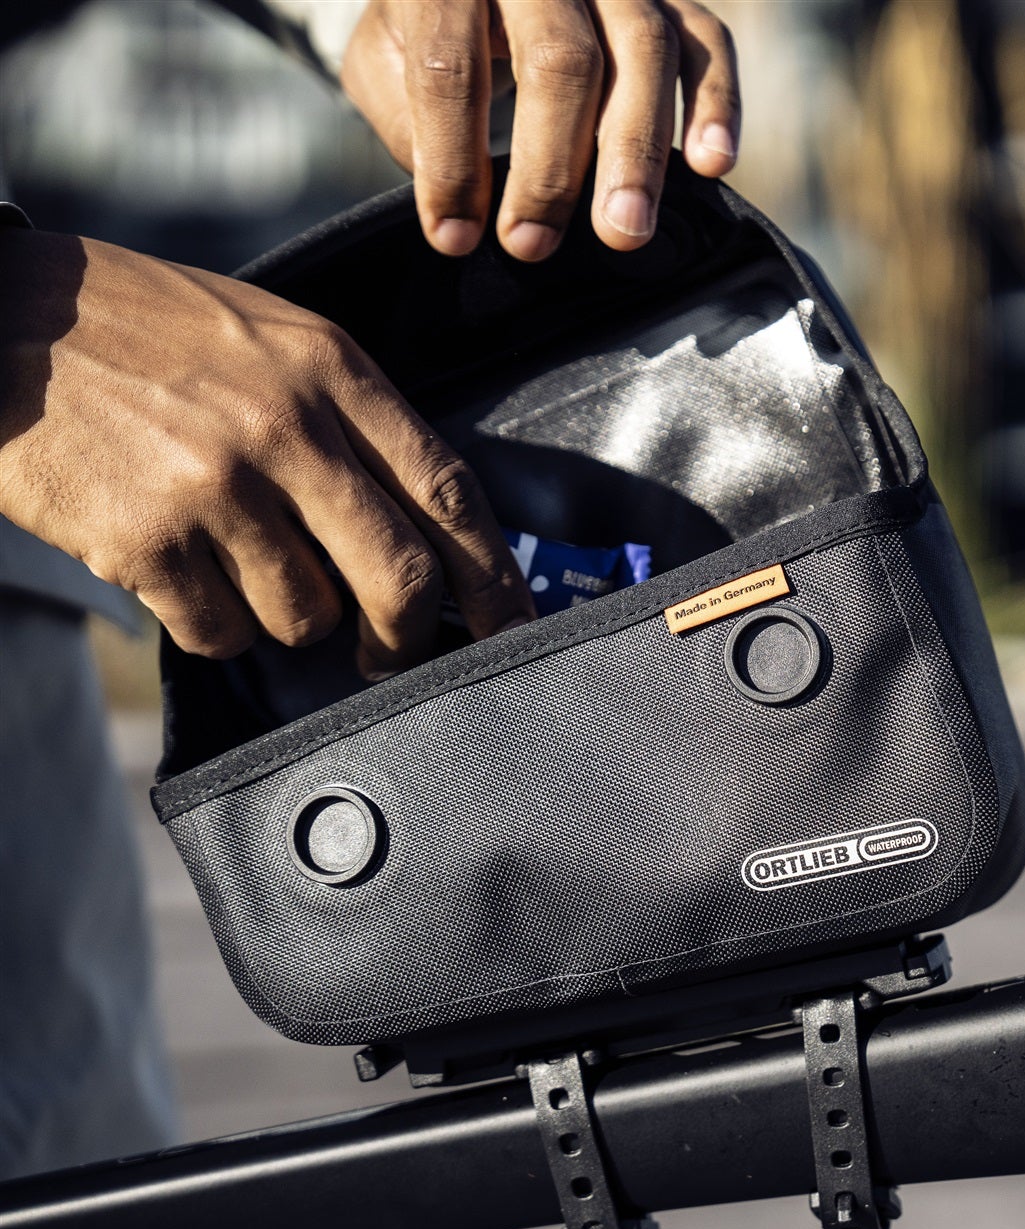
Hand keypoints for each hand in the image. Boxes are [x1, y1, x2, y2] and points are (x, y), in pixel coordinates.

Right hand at [0, 232, 534, 674]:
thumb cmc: (144, 332)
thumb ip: (353, 418)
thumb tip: (432, 523)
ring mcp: (214, 488)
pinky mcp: (144, 542)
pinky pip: (220, 632)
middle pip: (399, 576)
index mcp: (331, 371)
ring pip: (307, 615)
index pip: (450, 491)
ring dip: (288, 616)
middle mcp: (286, 429)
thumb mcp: (271, 338)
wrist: (3, 319)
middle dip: (405, 636)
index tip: (513, 625)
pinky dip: (213, 623)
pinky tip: (183, 572)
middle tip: (387, 652)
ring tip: (239, 564)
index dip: (494, 576)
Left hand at [341, 0, 740, 261]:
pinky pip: (707, 41)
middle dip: (550, 165)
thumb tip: (463, 211)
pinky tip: (712, 164)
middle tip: (537, 245)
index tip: (456, 236)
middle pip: (560, 58)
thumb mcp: (386, 61)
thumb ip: (411, 121)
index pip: (450, 64)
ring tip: (626, 228)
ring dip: (637, 150)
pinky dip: (716, 103)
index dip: (451, 157)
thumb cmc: (433, 29)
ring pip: (642, 49)